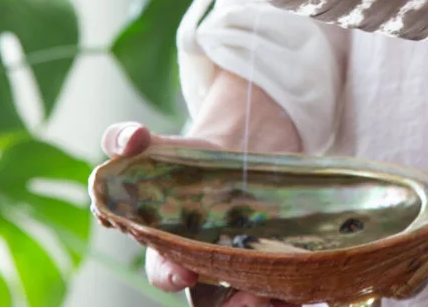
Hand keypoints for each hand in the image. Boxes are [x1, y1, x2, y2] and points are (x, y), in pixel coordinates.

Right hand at [101, 122, 298, 306]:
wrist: (238, 150)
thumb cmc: (188, 157)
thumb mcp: (156, 146)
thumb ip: (126, 139)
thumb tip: (130, 139)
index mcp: (166, 244)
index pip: (163, 270)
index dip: (170, 275)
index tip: (184, 273)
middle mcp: (201, 264)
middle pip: (210, 300)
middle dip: (227, 306)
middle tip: (246, 301)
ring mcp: (237, 267)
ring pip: (244, 301)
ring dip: (257, 305)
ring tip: (272, 300)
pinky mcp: (270, 263)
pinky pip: (278, 293)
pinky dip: (288, 299)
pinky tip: (301, 293)